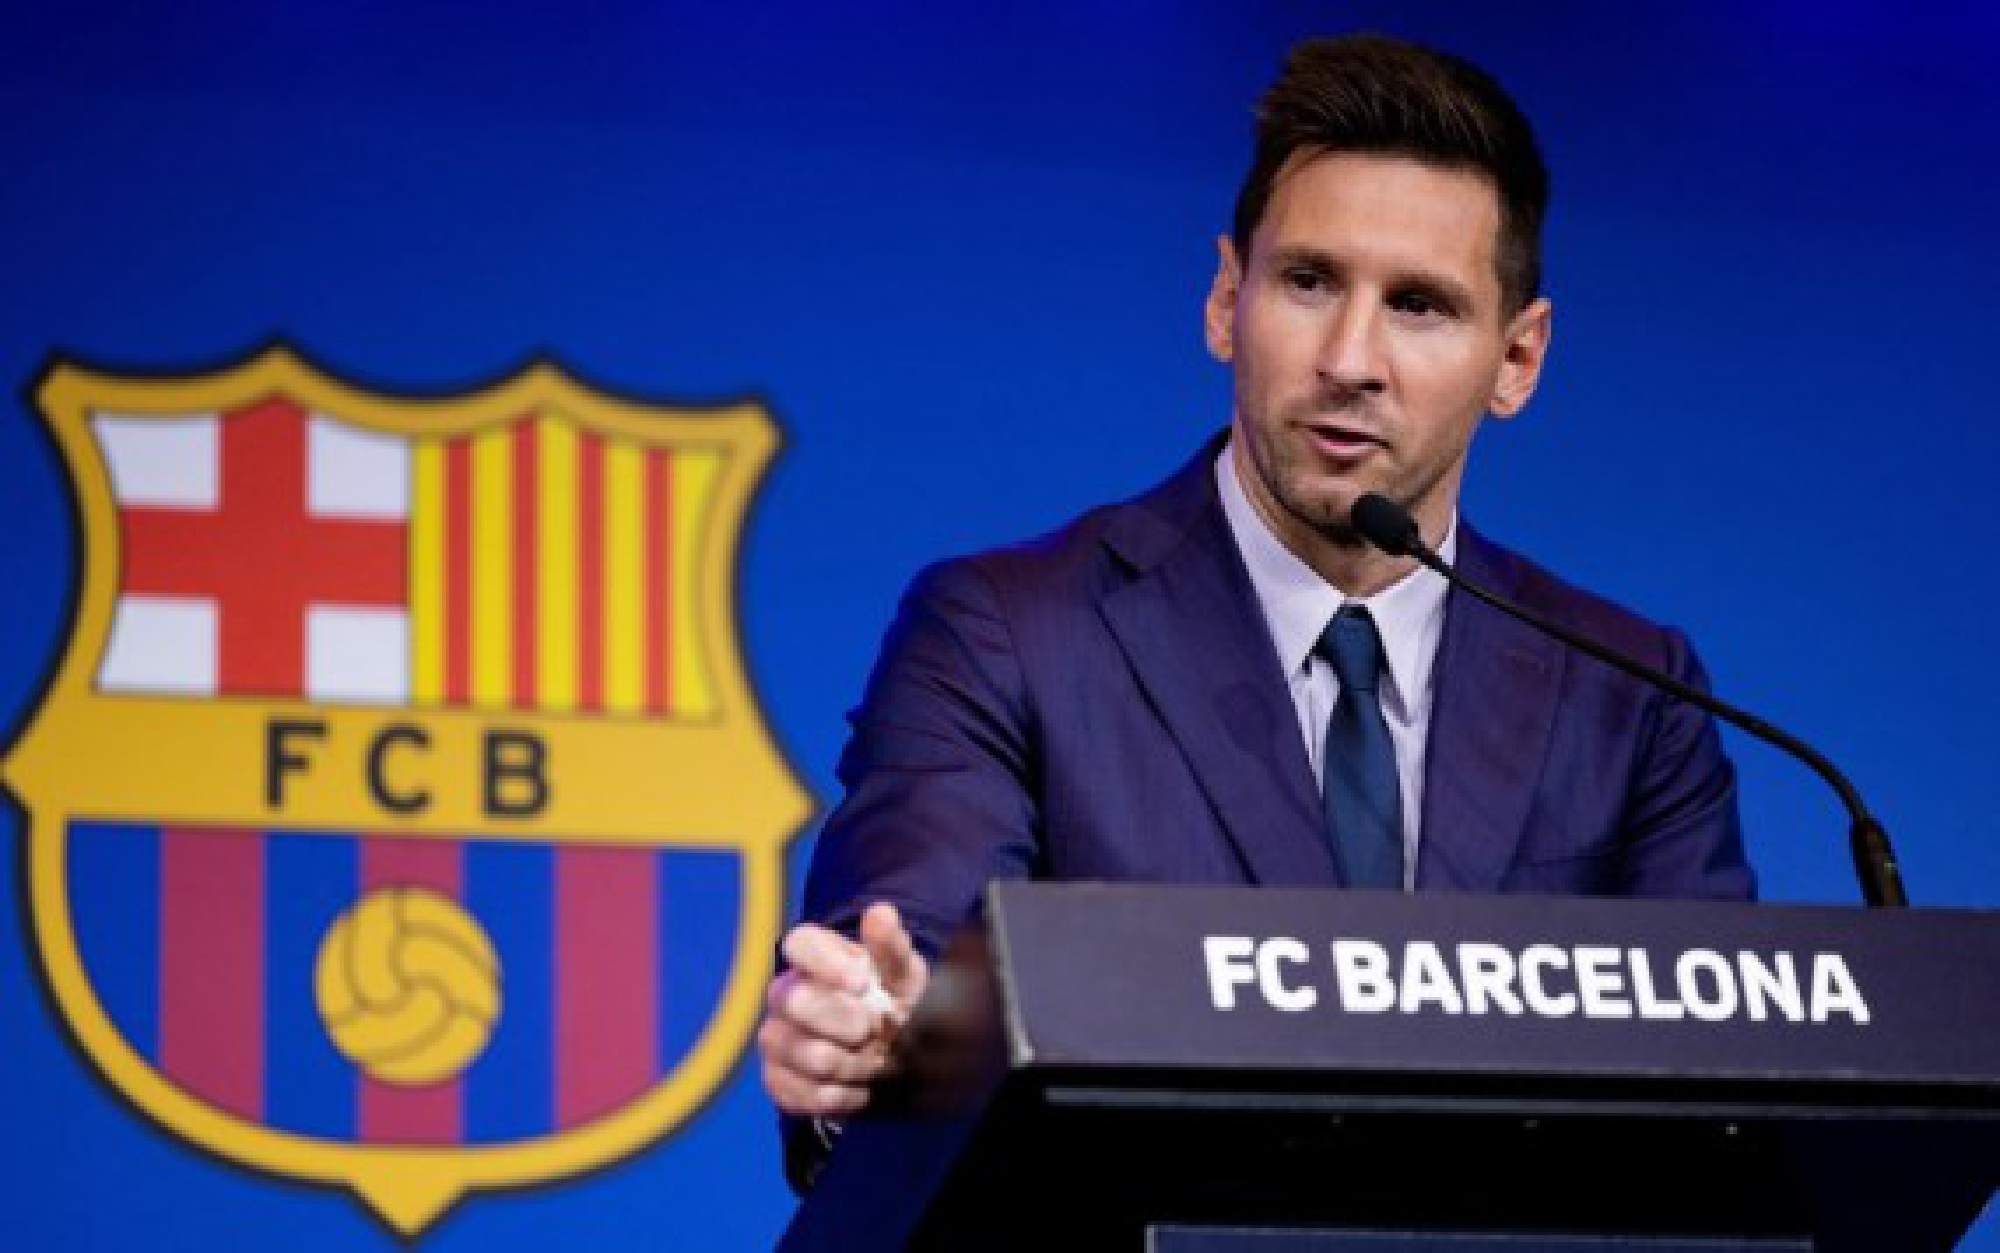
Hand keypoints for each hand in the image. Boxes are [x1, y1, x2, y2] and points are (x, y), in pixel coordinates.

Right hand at [758, 901, 929, 1118]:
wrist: (888, 1057)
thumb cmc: (893, 1002)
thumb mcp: (904, 974)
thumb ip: (892, 946)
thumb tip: (880, 913)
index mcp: (815, 957)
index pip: (799, 943)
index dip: (827, 964)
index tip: (863, 984)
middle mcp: (785, 992)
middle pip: (798, 1003)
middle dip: (850, 1024)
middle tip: (876, 1030)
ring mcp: (776, 1037)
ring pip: (807, 1054)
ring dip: (853, 1065)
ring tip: (873, 1061)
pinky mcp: (775, 1079)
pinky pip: (803, 1093)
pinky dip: (842, 1095)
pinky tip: (858, 1086)